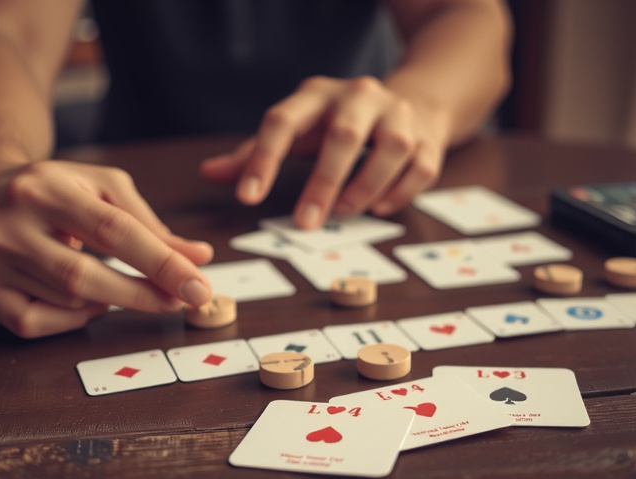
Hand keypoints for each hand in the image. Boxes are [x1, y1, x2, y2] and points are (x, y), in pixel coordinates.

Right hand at [0, 160, 212, 337]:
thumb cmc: (54, 191)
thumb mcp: (102, 187)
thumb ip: (151, 223)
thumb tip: (198, 258)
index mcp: (44, 188)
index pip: (113, 230)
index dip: (161, 262)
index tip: (198, 285)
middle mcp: (7, 225)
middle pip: (86, 277)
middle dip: (142, 295)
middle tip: (180, 301)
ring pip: (67, 303)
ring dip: (106, 300)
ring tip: (115, 283)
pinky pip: (35, 324)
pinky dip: (70, 319)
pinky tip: (81, 299)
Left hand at [200, 75, 446, 228]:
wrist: (410, 104)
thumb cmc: (337, 126)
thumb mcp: (297, 132)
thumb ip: (253, 154)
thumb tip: (207, 173)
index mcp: (316, 96)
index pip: (283, 121)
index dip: (263, 159)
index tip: (248, 198)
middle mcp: (359, 97)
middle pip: (343, 136)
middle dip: (323, 183)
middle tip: (305, 225)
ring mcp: (399, 115)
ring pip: (390, 149)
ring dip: (364, 187)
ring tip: (343, 214)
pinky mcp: (428, 139)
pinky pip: (419, 167)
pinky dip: (399, 192)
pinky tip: (379, 208)